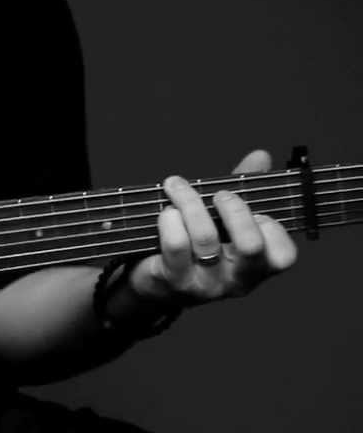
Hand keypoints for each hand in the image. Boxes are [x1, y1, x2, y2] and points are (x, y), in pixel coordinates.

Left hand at [129, 149, 297, 305]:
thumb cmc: (197, 245)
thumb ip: (244, 190)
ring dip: (190, 202)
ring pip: (206, 239)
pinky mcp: (174, 281)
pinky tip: (165, 211)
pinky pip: (176, 245)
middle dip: (234, 209)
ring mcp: (205, 284)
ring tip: (176, 186)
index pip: (283, 256)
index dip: (272, 227)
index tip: (254, 208)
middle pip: (250, 246)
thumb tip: (261, 156)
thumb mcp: (224, 220)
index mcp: (257, 267)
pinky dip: (170, 220)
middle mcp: (236, 281)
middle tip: (219, 194)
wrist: (157, 283)